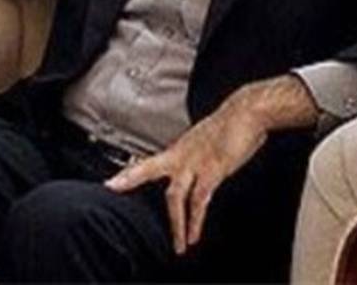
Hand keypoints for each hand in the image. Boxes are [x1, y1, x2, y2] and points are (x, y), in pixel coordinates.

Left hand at [104, 99, 268, 254]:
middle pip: (148, 168)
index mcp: (179, 148)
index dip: (131, 171)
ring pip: (174, 196)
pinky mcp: (212, 171)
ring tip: (177, 244)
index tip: (113, 180)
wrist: (246, 112)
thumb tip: (194, 165)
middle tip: (110, 187)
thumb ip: (196, 154)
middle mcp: (181, 155)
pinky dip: (195, 221)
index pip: (150, 161)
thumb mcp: (206, 139)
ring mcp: (195, 162)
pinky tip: (194, 235)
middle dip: (129, 179)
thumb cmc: (230, 124)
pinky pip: (199, 201)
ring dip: (176, 223)